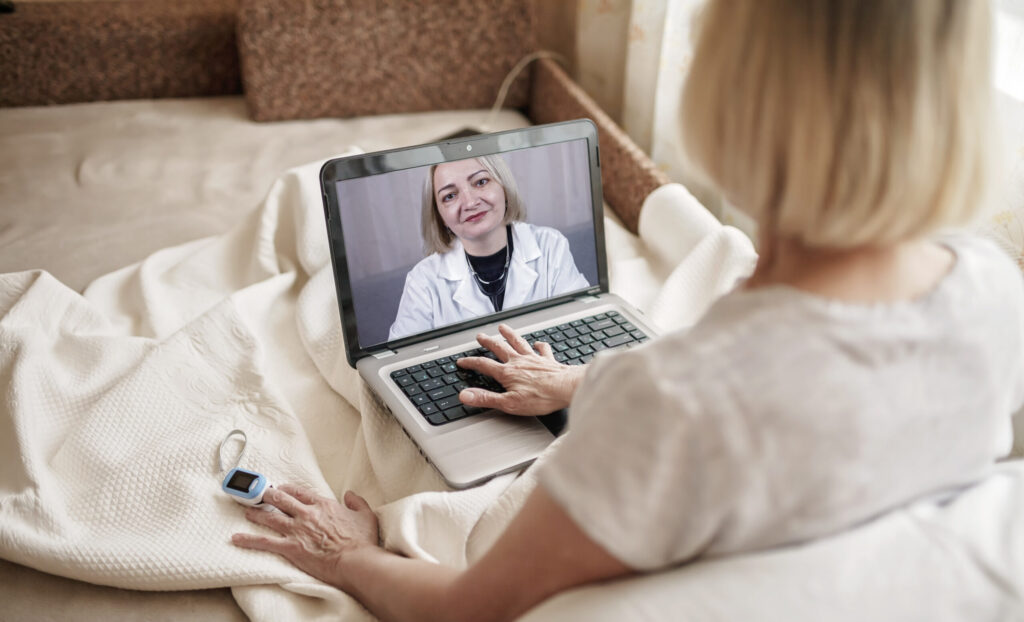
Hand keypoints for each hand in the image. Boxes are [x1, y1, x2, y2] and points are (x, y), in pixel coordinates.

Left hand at [231, 484, 379, 589]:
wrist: (355, 561)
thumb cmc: (361, 541)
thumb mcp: (365, 515)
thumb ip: (357, 502)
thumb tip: (350, 494)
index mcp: (323, 505)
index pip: (301, 493)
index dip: (289, 489)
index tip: (281, 488)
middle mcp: (306, 514)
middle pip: (281, 500)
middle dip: (268, 495)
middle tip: (259, 493)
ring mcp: (296, 530)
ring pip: (270, 517)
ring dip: (255, 513)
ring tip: (246, 510)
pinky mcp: (290, 548)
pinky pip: (265, 542)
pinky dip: (249, 540)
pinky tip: (236, 538)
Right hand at [457, 324, 586, 414]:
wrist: (566, 388)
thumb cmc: (541, 397)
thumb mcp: (508, 403)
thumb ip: (486, 398)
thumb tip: (466, 396)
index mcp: (508, 373)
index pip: (484, 365)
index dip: (471, 363)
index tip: (462, 361)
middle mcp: (519, 362)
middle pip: (500, 348)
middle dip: (488, 342)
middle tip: (480, 336)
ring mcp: (534, 359)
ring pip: (518, 343)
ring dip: (509, 335)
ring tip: (503, 328)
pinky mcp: (548, 361)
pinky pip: (543, 349)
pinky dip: (539, 345)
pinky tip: (538, 343)